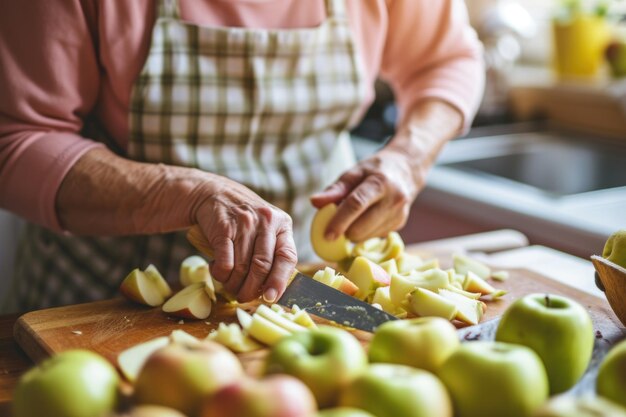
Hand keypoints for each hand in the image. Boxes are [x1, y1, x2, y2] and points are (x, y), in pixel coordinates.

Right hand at [192, 179, 296, 302]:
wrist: (213, 193)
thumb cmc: (243, 219)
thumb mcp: (265, 228)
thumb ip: (273, 252)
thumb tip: (273, 290)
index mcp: (282, 224)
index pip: (287, 257)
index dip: (280, 281)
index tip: (271, 297)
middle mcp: (266, 221)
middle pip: (262, 267)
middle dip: (252, 289)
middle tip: (244, 297)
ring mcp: (244, 223)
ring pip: (242, 268)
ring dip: (234, 284)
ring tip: (230, 287)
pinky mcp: (223, 228)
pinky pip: (225, 262)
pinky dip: (221, 274)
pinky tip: (219, 272)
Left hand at [310, 147, 420, 241]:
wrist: (407, 169)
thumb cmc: (375, 170)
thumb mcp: (354, 172)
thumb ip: (335, 189)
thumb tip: (314, 202)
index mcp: (380, 182)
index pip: (356, 204)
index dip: (339, 221)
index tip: (326, 235)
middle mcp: (393, 200)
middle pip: (360, 227)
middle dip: (344, 230)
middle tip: (335, 222)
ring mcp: (398, 214)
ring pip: (366, 236)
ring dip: (353, 232)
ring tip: (354, 215)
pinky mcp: (399, 224)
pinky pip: (373, 237)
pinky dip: (364, 232)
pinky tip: (366, 217)